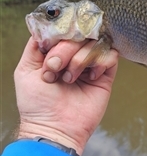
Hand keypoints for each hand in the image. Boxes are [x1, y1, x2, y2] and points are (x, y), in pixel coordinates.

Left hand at [14, 37, 117, 154]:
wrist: (55, 128)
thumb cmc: (37, 104)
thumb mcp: (25, 71)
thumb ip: (35, 47)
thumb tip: (46, 27)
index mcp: (58, 54)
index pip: (65, 31)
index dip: (59, 35)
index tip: (49, 52)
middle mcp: (75, 57)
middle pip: (80, 35)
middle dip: (65, 50)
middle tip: (55, 68)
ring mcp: (91, 66)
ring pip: (95, 43)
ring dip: (80, 59)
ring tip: (70, 78)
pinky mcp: (105, 76)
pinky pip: (110, 56)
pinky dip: (99, 62)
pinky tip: (90, 78)